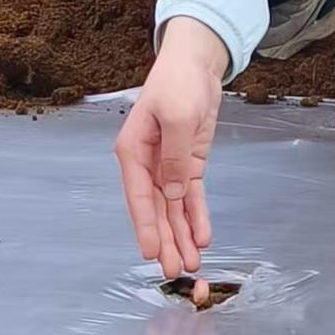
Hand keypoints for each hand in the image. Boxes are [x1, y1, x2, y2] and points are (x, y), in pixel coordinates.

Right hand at [113, 16, 228, 278]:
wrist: (196, 63)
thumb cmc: (178, 82)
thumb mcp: (176, 115)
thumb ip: (173, 157)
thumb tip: (170, 194)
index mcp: (133, 150)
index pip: (138, 196)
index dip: (145, 226)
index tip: (152, 253)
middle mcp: (147, 163)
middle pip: (155, 209)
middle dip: (165, 240)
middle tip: (175, 271)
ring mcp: (168, 165)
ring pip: (173, 208)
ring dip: (181, 235)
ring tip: (190, 264)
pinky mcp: (187, 163)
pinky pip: (191, 195)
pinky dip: (196, 216)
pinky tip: (201, 236)